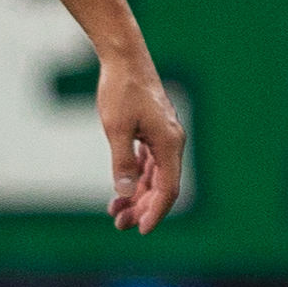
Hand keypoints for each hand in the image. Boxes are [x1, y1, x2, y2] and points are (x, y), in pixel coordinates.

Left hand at [97, 49, 185, 234]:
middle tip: (119, 224)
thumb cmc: (121, 89)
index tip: (141, 229)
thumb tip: (124, 192)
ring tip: (116, 212)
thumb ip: (121, 162)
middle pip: (162, 186)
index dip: (155, 212)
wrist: (124, 57)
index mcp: (168, 144)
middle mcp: (171, 142)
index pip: (168, 189)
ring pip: (154, 176)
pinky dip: (136, 178)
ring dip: (137, 195)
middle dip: (142, 208)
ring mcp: (163, 136)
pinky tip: (122, 190)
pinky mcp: (153, 130)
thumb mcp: (116, 127)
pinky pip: (149, 163)